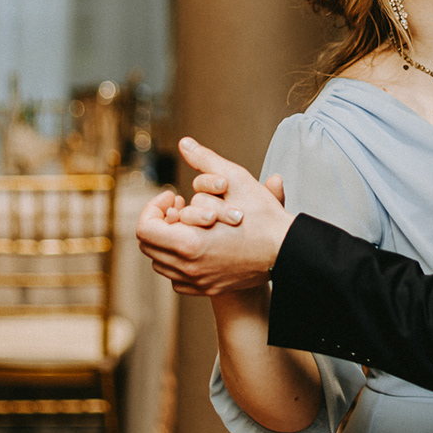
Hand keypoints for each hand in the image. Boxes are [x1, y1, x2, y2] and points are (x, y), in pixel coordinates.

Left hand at [134, 138, 294, 294]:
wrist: (288, 252)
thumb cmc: (264, 217)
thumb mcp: (235, 181)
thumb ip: (205, 160)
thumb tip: (184, 143)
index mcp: (188, 244)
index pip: (144, 229)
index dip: (153, 208)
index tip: (173, 196)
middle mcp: (188, 268)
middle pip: (149, 246)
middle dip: (160, 223)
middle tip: (180, 208)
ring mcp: (198, 282)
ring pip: (161, 263)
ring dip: (168, 242)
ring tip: (189, 225)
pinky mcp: (208, 289)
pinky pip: (177, 279)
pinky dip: (180, 263)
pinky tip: (197, 247)